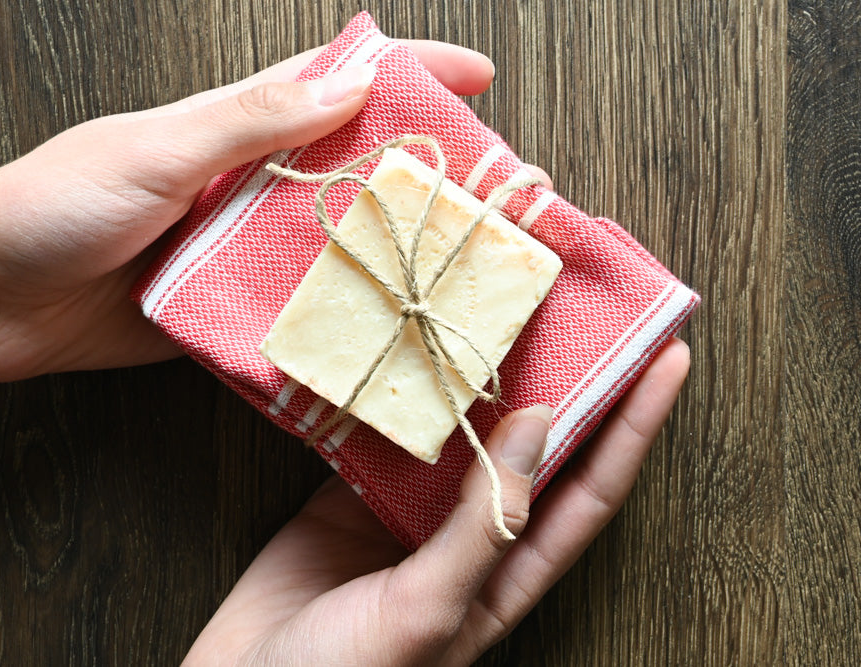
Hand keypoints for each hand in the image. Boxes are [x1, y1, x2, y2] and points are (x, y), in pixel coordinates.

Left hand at [0, 40, 532, 431]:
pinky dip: (333, 316)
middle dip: (420, 172)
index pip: (332, 84)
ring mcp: (236, 249)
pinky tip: (376, 330)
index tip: (475, 78)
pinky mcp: (223, 309)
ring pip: (329, 243)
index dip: (406, 73)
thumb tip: (346, 84)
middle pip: (349, 168)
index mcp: (229, 127)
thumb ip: (249, 122)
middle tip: (491, 196)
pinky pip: (292, 309)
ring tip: (456, 267)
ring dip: (386, 251)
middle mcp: (243, 184)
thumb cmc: (52, 207)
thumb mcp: (154, 150)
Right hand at [184, 338, 689, 664]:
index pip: (590, 489)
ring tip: (511, 307)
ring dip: (485, 373)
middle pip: (534, 447)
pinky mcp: (352, 488)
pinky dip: (402, 388)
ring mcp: (410, 507)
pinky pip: (389, 428)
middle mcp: (468, 533)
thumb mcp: (428, 609)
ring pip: (463, 428)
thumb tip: (540, 424)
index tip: (668, 356)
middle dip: (571, 382)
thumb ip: (484, 525)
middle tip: (596, 312)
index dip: (633, 426)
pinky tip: (412, 342)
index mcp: (506, 573)